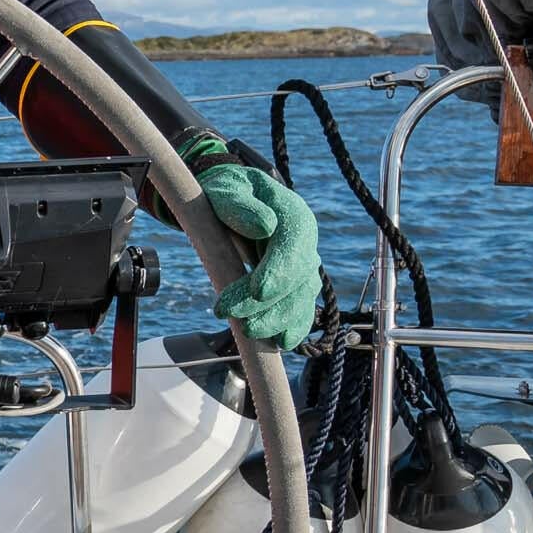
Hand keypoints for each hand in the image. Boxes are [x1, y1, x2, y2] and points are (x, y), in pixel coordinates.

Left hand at [181, 135, 320, 348]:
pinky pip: (301, 309)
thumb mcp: (226, 188)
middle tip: (234, 315)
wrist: (235, 199)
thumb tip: (264, 226)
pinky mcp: (294, 284)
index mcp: (293, 213)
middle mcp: (305, 242)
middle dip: (269, 302)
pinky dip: (294, 327)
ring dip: (277, 319)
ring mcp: (303, 265)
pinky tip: (281, 343)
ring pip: (301, 298)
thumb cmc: (228, 192)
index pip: (294, 245)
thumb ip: (240, 204)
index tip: (259, 291)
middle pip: (298, 278)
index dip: (280, 270)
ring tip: (248, 332)